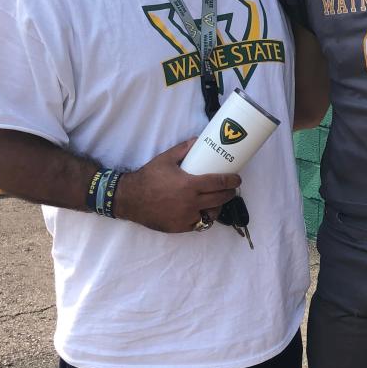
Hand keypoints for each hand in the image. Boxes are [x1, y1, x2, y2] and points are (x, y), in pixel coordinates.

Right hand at [114, 139, 239, 232]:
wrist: (130, 199)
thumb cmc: (148, 177)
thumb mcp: (165, 159)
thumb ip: (183, 149)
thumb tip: (198, 140)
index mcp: (190, 185)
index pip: (218, 183)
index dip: (231, 181)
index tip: (237, 179)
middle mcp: (191, 203)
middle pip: (219, 199)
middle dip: (229, 193)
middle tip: (231, 189)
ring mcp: (186, 217)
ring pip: (211, 214)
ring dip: (218, 207)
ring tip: (218, 201)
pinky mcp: (180, 227)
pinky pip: (198, 224)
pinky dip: (203, 217)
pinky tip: (204, 211)